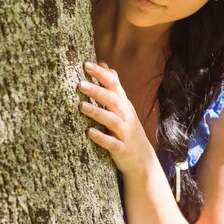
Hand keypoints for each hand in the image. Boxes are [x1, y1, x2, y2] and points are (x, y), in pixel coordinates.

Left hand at [77, 61, 155, 175]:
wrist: (144, 160)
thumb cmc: (127, 129)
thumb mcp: (123, 106)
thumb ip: (112, 87)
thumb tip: (102, 63)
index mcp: (124, 104)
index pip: (114, 84)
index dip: (101, 74)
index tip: (86, 64)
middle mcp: (126, 116)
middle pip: (113, 100)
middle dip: (97, 90)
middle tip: (80, 83)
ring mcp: (125, 133)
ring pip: (112, 120)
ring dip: (97, 112)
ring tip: (81, 106)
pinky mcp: (122, 149)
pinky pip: (112, 143)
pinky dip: (101, 137)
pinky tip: (89, 133)